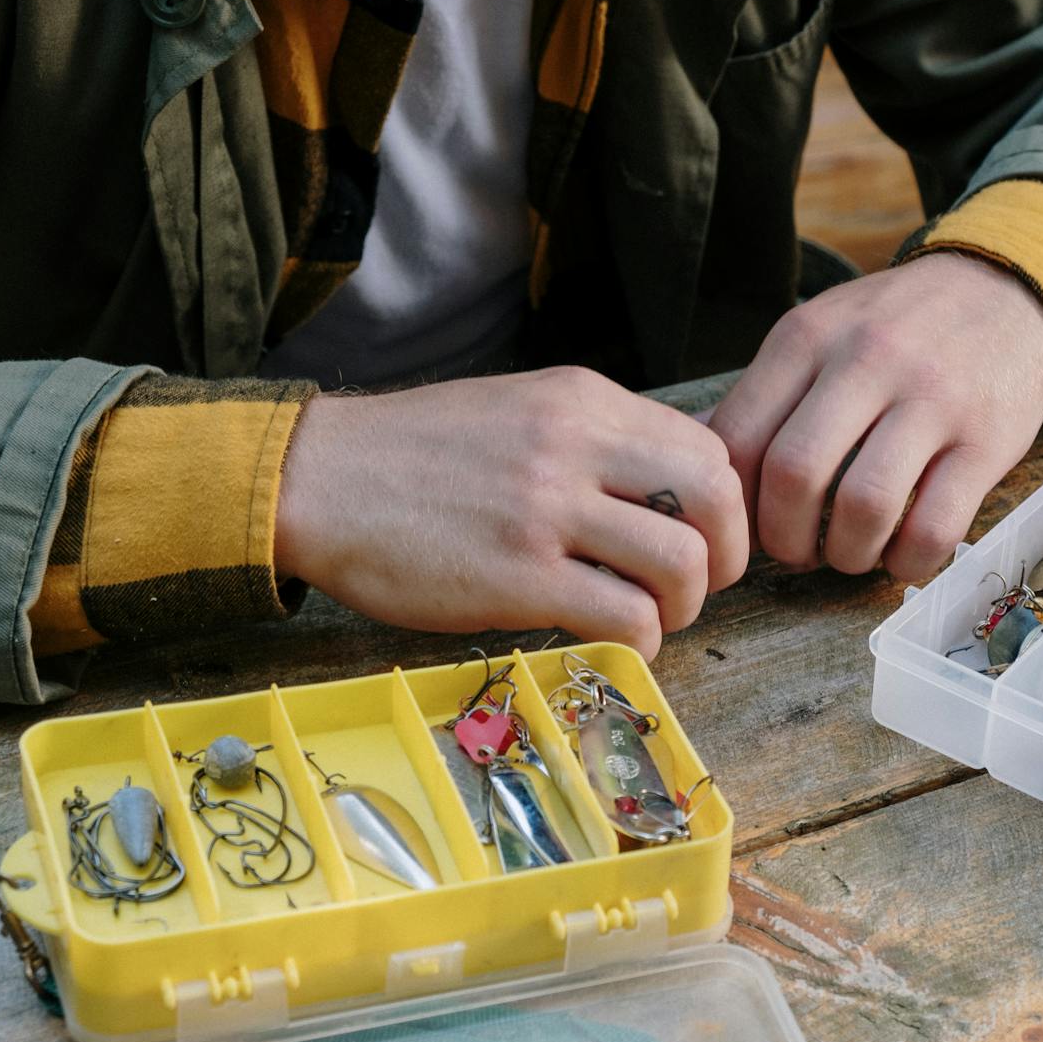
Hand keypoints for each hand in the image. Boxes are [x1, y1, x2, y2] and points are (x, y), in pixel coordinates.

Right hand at [274, 367, 747, 656]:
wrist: (317, 478)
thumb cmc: (418, 455)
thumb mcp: (522, 410)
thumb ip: (598, 442)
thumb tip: (674, 495)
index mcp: (583, 401)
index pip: (707, 449)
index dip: (722, 507)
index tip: (702, 539)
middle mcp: (575, 445)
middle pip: (715, 499)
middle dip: (725, 556)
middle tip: (697, 586)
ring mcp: (547, 511)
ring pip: (681, 564)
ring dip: (683, 606)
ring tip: (651, 616)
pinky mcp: (518, 578)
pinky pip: (626, 617)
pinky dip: (641, 640)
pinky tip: (615, 638)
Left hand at [711, 253, 1042, 580]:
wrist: (1002, 289)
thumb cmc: (895, 327)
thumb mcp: (821, 330)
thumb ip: (767, 395)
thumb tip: (702, 470)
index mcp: (809, 337)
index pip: (739, 438)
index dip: (733, 505)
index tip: (747, 529)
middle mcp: (867, 360)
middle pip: (794, 474)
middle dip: (784, 539)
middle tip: (797, 551)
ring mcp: (932, 399)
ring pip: (864, 507)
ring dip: (846, 555)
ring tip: (850, 553)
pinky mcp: (986, 440)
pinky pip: (934, 528)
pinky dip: (908, 562)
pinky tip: (902, 554)